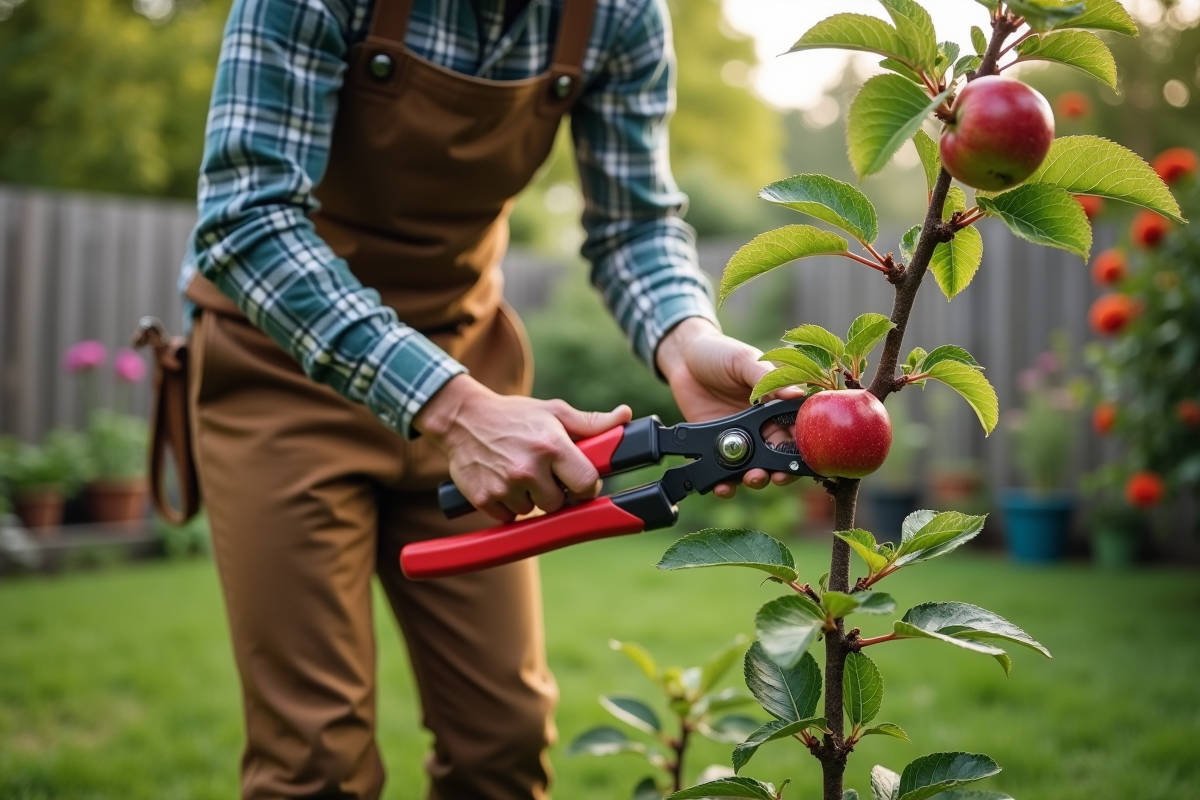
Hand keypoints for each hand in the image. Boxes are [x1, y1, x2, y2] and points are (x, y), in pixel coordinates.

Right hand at [415, 375, 632, 522]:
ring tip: (520, 473)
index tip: (578, 481)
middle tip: (544, 473)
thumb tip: (625, 417)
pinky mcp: (484, 498)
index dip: (585, 486)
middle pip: (558, 503)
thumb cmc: (513, 415)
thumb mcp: (553, 412)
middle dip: (555, 492)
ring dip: (530, 499)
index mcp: (551, 446)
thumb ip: (591, 422)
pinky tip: (504, 483)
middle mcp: (528, 467)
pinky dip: (508, 505)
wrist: (462, 419)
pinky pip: (509, 517)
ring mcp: (504, 485)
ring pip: (533, 511)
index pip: (586, 484)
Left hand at [656, 318, 799, 498]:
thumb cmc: (719, 352)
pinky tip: (723, 486)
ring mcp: (739, 437)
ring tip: (752, 479)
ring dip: (756, 479)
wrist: (682, 357)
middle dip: (781, 470)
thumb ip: (767, 380)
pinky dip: (725, 483)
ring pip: (754, 467)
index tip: (804, 458)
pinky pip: (724, 470)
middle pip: (778, 456)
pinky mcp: (716, 445)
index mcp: (775, 404)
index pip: (797, 429)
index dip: (803, 446)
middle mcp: (761, 425)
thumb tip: (797, 396)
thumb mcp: (744, 360)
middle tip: (778, 476)